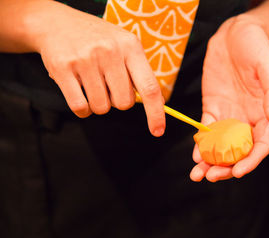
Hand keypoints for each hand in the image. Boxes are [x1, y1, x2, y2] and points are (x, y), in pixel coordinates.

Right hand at [33, 1, 164, 135]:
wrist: (58, 23)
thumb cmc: (98, 40)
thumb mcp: (125, 46)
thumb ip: (140, 72)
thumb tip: (156, 102)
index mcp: (131, 46)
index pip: (149, 87)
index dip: (155, 113)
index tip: (158, 131)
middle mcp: (110, 51)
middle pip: (124, 103)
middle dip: (118, 100)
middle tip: (108, 84)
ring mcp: (86, 59)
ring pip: (102, 107)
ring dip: (99, 103)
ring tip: (92, 84)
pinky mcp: (63, 68)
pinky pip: (80, 107)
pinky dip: (83, 109)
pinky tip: (80, 93)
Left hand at [190, 15, 268, 181]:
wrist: (235, 33)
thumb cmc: (257, 47)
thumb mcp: (268, 66)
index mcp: (264, 114)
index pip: (261, 145)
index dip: (250, 161)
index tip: (237, 172)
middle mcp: (247, 119)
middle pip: (238, 151)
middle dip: (226, 167)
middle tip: (211, 176)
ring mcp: (229, 115)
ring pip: (221, 146)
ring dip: (210, 162)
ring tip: (197, 174)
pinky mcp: (213, 108)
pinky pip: (206, 131)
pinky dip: (201, 145)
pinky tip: (194, 155)